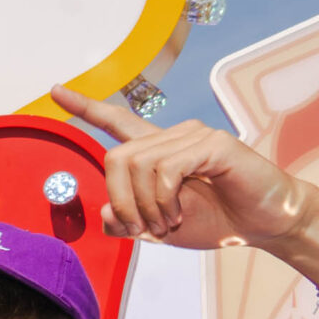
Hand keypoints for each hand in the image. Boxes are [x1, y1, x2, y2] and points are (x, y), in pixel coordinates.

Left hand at [54, 85, 300, 251]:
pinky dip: (164, 200)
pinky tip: (179, 212)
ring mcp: (194, 135)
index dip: (85, 107)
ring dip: (146, 206)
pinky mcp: (213, 144)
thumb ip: (126, 220)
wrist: (262, 225)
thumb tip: (103, 210)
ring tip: (167, 224)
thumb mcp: (157, 228)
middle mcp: (173, 136)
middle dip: (120, 201)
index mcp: (157, 152)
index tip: (56, 90)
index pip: (117, 121)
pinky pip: (166, 170)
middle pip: (115, 158)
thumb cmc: (214, 221)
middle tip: (143, 229)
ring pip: (137, 166)